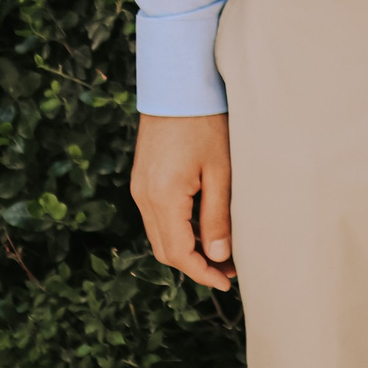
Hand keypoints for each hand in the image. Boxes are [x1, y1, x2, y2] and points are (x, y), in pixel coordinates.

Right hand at [131, 113, 234, 289]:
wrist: (178, 85)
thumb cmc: (207, 123)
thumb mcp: (221, 171)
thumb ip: (217, 216)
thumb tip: (218, 257)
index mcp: (163, 198)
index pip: (179, 253)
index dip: (202, 273)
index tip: (226, 282)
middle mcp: (143, 197)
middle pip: (165, 249)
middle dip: (195, 265)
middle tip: (228, 271)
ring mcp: (139, 188)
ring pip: (159, 235)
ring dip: (187, 248)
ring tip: (222, 251)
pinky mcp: (143, 179)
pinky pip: (157, 216)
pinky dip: (179, 229)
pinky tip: (204, 225)